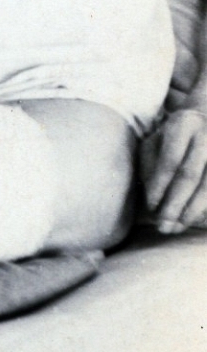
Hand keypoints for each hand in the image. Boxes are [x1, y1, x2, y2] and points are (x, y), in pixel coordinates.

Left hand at [140, 107, 206, 233]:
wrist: (202, 123)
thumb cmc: (169, 139)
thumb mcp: (153, 145)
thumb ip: (151, 169)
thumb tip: (154, 202)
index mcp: (183, 124)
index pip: (170, 160)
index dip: (160, 185)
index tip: (151, 207)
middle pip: (190, 174)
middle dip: (175, 204)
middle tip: (163, 226)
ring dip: (192, 211)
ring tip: (176, 227)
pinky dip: (205, 208)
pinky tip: (193, 220)